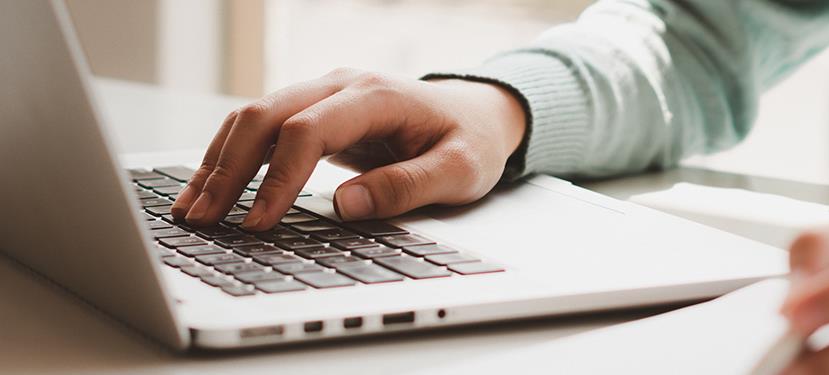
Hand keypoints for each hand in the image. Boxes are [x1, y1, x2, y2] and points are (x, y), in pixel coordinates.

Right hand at [169, 68, 526, 229]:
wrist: (478, 113)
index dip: (278, 177)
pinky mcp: (314, 111)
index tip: (258, 223)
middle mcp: (341, 86)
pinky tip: (210, 189)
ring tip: (191, 210)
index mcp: (376, 96)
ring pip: (253, 118)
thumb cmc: (470, 141)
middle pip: (266, 115)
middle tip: (203, 219)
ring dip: (219, 162)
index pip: (309, 130)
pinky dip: (231, 157)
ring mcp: (324, 94)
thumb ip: (407, 186)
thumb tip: (347, 204)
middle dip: (228, 169)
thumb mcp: (459, 171)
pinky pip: (262, 129)